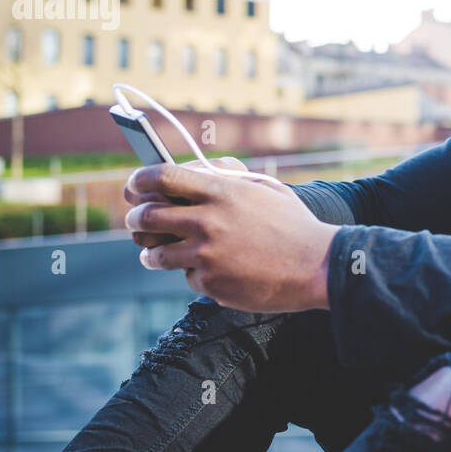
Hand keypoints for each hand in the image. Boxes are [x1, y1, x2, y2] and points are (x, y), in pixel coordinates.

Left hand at [123, 162, 338, 312]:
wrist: (317, 266)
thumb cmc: (293, 225)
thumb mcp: (266, 187)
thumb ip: (229, 176)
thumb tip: (198, 168)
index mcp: (220, 192)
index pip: (161, 176)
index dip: (139, 180)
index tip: (134, 186)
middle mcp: (207, 221)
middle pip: (146, 216)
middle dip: (134, 219)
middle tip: (136, 222)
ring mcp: (205, 254)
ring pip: (154, 253)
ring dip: (150, 252)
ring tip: (154, 253)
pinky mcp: (210, 282)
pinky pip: (185, 276)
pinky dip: (192, 274)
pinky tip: (210, 271)